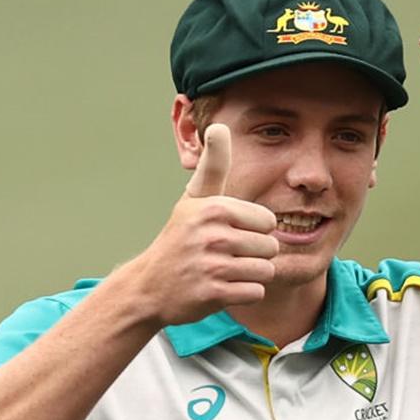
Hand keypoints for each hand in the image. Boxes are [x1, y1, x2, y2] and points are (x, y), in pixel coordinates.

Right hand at [127, 124, 277, 325]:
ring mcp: (212, 266)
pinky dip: (243, 293)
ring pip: (265, 271)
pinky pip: (255, 293)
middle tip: (226, 256)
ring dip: (250, 275)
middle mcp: (213, 235)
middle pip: (271, 247)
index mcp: (214, 208)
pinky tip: (222, 288)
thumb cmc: (180, 238)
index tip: (230, 233)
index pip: (268, 221)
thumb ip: (213, 165)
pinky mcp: (213, 294)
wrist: (149, 286)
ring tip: (225, 271)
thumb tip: (219, 125)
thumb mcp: (194, 198)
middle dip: (254, 255)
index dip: (255, 230)